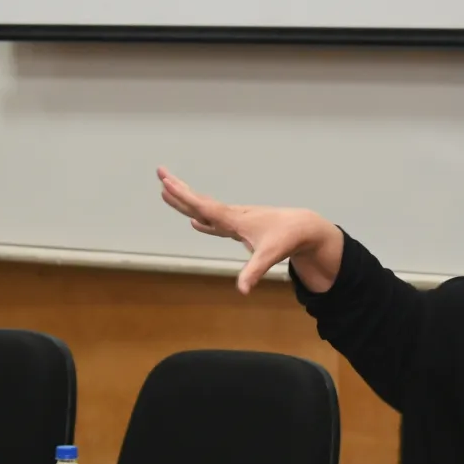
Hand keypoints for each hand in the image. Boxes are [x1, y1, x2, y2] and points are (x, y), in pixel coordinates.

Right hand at [157, 167, 341, 293]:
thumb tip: (242, 290)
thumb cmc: (287, 238)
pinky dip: (202, 217)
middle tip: (160, 172)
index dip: (183, 197)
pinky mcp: (241, 225)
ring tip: (168, 191)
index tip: (166, 183)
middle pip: (199, 201)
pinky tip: (195, 221)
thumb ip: (253, 272)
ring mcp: (236, 219)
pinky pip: (215, 219)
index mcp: (234, 219)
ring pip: (206, 207)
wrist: (304, 227)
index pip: (203, 207)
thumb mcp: (270, 256)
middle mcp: (232, 215)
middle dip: (179, 189)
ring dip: (186, 200)